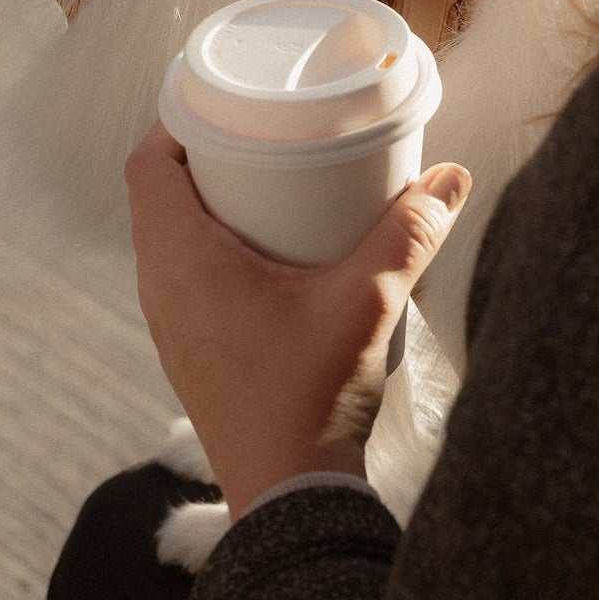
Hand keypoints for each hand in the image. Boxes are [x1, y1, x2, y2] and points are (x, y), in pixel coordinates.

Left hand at [124, 122, 471, 519]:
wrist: (291, 499)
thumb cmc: (311, 396)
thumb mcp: (370, 300)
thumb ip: (412, 232)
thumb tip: (451, 176)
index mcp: (180, 261)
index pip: (146, 165)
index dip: (177, 120)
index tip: (224, 100)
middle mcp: (161, 290)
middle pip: (158, 196)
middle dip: (206, 156)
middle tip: (263, 133)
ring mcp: (172, 328)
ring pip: (172, 240)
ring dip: (212, 206)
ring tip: (272, 184)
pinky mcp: (194, 355)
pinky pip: (187, 279)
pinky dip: (218, 250)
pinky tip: (274, 253)